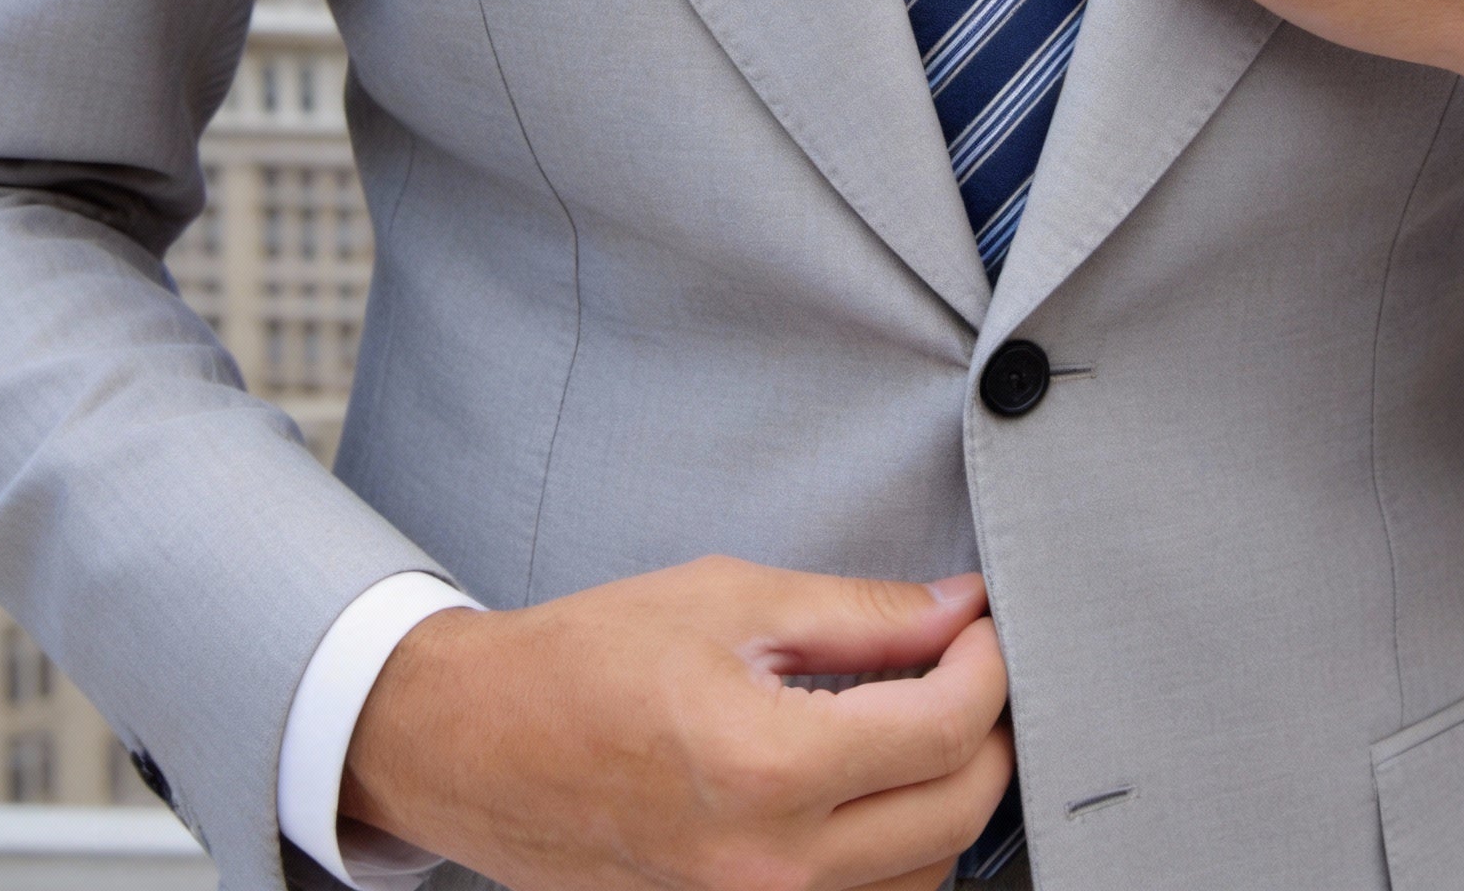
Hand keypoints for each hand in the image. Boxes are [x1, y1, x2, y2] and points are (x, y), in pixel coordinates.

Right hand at [340, 558, 1012, 890]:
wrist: (476, 743)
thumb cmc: (585, 661)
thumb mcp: (730, 600)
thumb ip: (861, 613)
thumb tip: (956, 608)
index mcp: (767, 768)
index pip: (945, 729)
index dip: (987, 664)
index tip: (981, 625)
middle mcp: (769, 868)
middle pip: (956, 814)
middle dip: (987, 731)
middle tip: (967, 667)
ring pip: (924, 878)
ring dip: (948, 798)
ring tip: (921, 722)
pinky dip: (896, 853)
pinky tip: (873, 788)